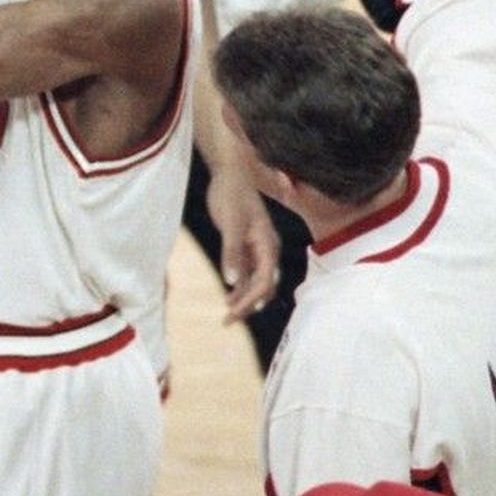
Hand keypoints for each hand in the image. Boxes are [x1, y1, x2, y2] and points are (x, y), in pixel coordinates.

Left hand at [205, 160, 280, 323]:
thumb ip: (231, 252)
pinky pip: (247, 272)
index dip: (251, 300)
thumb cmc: (231, 194)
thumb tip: (231, 282)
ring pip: (256, 281)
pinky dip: (239, 286)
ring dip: (244, 298)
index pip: (265, 281)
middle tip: (227, 322)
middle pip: (263, 286)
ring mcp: (258, 248)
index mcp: (268, 245)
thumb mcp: (230, 223)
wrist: (229, 174)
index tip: (233, 313)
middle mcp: (267, 249)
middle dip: (248, 305)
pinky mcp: (247, 245)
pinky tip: (228, 296)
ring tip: (227, 315)